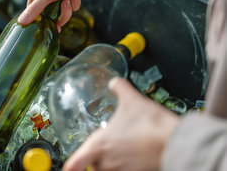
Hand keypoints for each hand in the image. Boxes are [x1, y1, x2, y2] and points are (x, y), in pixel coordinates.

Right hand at [17, 0, 95, 30]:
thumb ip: (34, 10)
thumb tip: (21, 22)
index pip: (34, 15)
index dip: (42, 22)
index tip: (49, 27)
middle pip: (52, 17)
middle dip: (61, 13)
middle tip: (64, 3)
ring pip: (64, 12)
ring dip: (70, 4)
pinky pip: (73, 5)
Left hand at [63, 77, 179, 170]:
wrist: (177, 143)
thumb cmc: (153, 125)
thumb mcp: (132, 100)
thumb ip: (119, 88)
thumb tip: (114, 82)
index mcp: (101, 144)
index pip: (75, 163)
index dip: (70, 166)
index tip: (67, 168)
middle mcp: (108, 162)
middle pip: (94, 164)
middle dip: (98, 156)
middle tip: (109, 145)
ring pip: (109, 169)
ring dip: (112, 162)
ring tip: (125, 149)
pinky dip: (126, 166)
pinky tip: (136, 156)